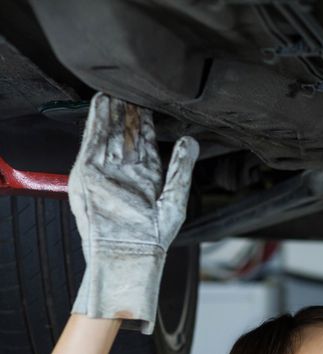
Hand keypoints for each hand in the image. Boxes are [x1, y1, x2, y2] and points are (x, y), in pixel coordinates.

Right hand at [68, 92, 198, 334]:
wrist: (129, 253)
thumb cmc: (154, 236)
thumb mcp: (175, 197)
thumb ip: (181, 167)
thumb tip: (191, 140)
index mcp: (147, 179)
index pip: (146, 145)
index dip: (146, 124)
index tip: (149, 103)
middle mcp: (126, 174)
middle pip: (125, 136)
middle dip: (127, 114)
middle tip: (129, 89)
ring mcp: (107, 173)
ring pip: (109, 136)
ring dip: (111, 113)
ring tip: (113, 90)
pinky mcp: (89, 174)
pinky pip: (92, 143)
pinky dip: (95, 123)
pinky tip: (100, 104)